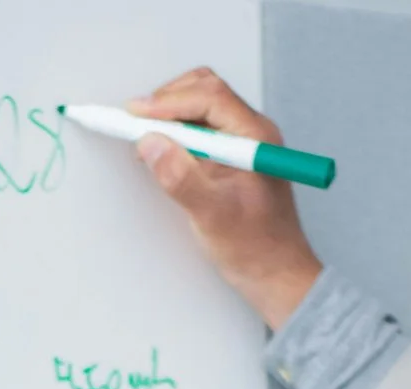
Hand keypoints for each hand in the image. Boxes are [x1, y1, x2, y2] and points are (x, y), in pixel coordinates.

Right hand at [126, 67, 322, 328]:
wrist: (276, 275)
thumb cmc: (256, 249)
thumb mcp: (212, 216)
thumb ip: (181, 178)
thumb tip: (152, 145)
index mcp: (256, 138)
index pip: (210, 97)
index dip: (168, 102)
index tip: (134, 115)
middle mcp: (252, 133)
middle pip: (205, 91)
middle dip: (166, 102)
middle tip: (134, 124)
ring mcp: (243, 143)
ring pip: (201, 107)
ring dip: (169, 117)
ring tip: (144, 141)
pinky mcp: (232, 156)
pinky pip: (201, 130)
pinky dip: (176, 134)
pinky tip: (160, 153)